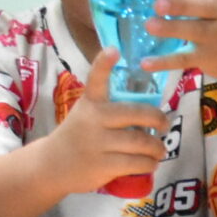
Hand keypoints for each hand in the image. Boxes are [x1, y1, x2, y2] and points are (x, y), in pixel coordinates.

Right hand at [37, 49, 168, 195]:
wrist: (51, 165)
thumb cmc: (79, 136)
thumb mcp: (87, 114)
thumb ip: (112, 110)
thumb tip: (153, 115)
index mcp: (91, 102)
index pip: (96, 79)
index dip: (104, 64)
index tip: (114, 50)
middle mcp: (94, 118)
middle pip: (137, 114)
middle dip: (159, 119)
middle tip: (164, 125)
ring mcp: (98, 143)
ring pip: (142, 142)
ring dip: (157, 148)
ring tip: (159, 150)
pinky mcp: (103, 165)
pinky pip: (138, 163)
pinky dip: (150, 164)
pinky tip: (150, 163)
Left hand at [145, 0, 216, 84]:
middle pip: (204, 7)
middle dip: (182, 5)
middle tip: (158, 4)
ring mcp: (215, 37)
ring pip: (194, 31)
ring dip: (171, 29)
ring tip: (149, 26)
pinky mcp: (206, 57)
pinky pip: (184, 59)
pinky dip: (165, 62)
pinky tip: (146, 63)